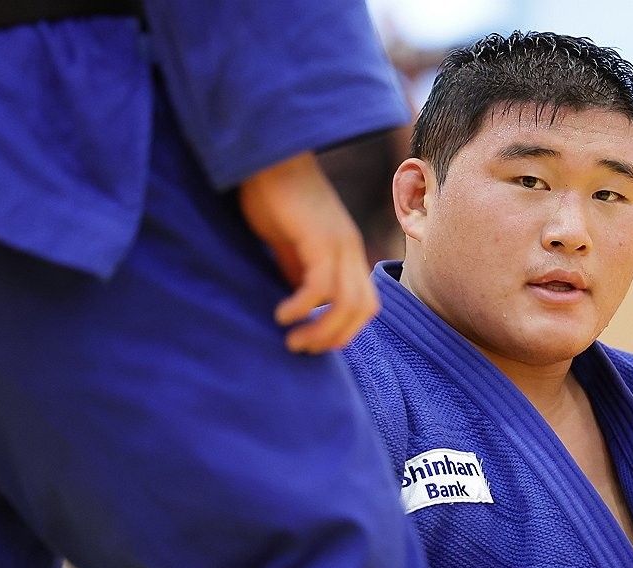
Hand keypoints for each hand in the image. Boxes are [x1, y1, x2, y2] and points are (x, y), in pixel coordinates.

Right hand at [238, 151, 377, 352]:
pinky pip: (321, 285)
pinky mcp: (318, 237)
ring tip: (293, 340)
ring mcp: (337, 242)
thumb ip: (298, 269)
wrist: (267, 153)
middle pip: (363, 309)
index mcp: (346, 250)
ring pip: (347, 303)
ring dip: (321, 330)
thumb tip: (301, 301)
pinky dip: (303, 307)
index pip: (365, 304)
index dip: (345, 330)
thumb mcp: (288, 242)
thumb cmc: (273, 194)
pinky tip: (282, 314)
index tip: (314, 341)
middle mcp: (349, 248)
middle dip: (334, 338)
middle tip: (302, 348)